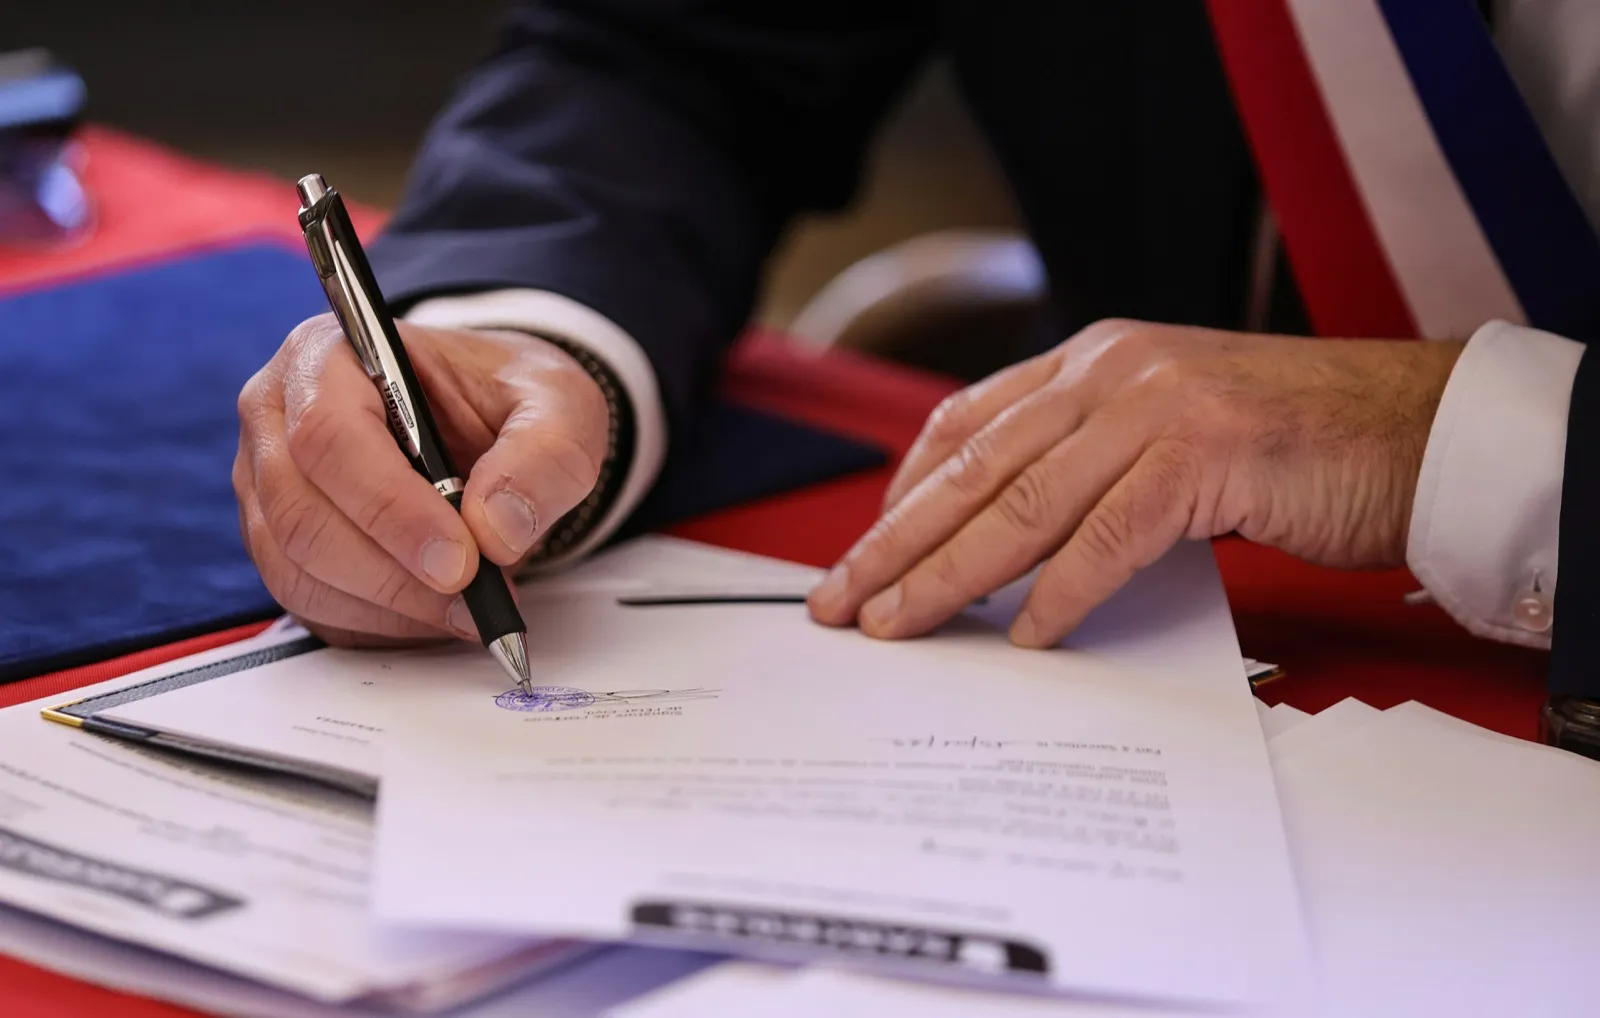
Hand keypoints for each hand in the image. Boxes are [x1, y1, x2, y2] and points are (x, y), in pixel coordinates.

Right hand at [234, 315, 607, 645]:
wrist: (492, 426)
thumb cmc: (508, 399)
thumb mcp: (559, 403)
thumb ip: (545, 454)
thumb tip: (497, 526)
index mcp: (330, 354)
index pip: (329, 434)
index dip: (391, 507)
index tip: (461, 559)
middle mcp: (279, 417)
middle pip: (302, 514)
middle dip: (395, 573)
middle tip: (476, 599)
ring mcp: (268, 486)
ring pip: (298, 570)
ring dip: (391, 606)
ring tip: (471, 608)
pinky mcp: (281, 545)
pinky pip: (310, 605)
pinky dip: (379, 623)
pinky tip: (437, 612)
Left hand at [807, 319, 1463, 646]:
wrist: (1415, 428)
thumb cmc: (1296, 440)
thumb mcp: (1171, 424)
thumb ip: (1093, 456)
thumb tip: (1015, 532)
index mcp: (1097, 359)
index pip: (968, 420)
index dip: (906, 486)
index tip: (868, 543)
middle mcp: (1112, 372)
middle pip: (973, 467)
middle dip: (895, 542)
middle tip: (839, 601)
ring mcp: (1157, 407)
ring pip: (1021, 503)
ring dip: (948, 575)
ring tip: (897, 627)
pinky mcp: (1206, 456)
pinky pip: (1108, 536)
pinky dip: (1060, 592)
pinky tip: (1024, 636)